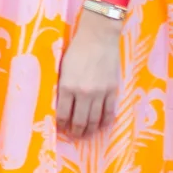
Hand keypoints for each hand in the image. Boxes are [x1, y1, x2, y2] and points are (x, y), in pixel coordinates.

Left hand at [55, 12, 121, 138]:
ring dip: (89, 130)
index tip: (60, 128)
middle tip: (73, 136)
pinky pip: (109, 113)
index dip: (61, 125)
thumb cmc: (76, 49)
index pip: (62, 114)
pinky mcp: (113, 91)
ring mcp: (100, 93)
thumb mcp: (62, 67)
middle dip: (75, 132)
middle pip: (79, 121)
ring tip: (86, 134)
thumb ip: (61, 86)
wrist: (99, 36)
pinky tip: (101, 126)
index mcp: (67, 86)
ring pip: (94, 120)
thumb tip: (59, 103)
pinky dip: (105, 122)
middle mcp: (84, 93)